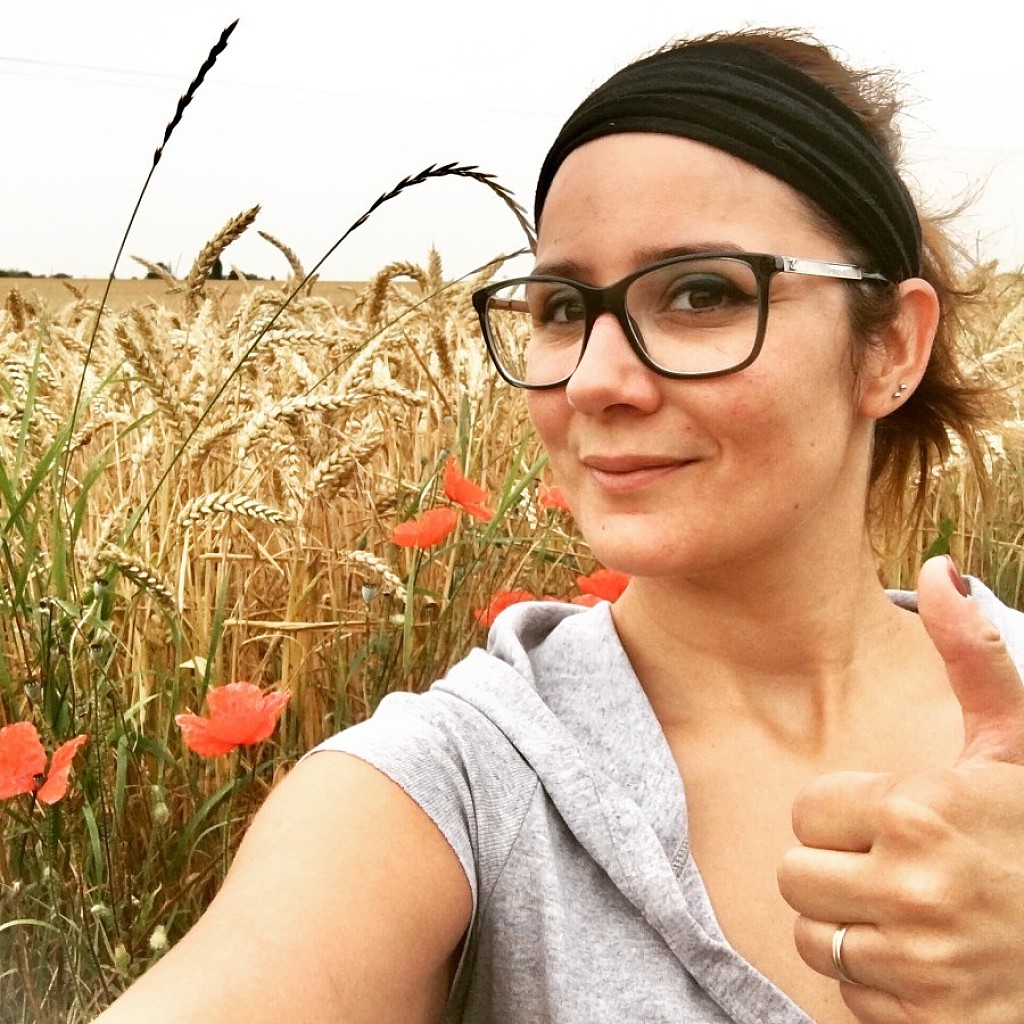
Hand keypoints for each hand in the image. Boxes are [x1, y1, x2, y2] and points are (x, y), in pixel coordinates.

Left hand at [777, 555, 1023, 1022]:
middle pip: (796, 876)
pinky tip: (926, 964)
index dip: (847, 814)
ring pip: (815, 939)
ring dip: (850, 928)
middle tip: (897, 868)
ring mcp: (919, 964)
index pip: (807, 811)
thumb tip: (941, 568)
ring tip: (910, 914)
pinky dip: (878, 986)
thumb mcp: (1014, 746)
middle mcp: (913, 889)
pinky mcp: (925, 1023)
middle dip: (837, 870)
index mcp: (920, 811)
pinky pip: (848, 997)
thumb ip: (972, 659)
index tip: (895, 820)